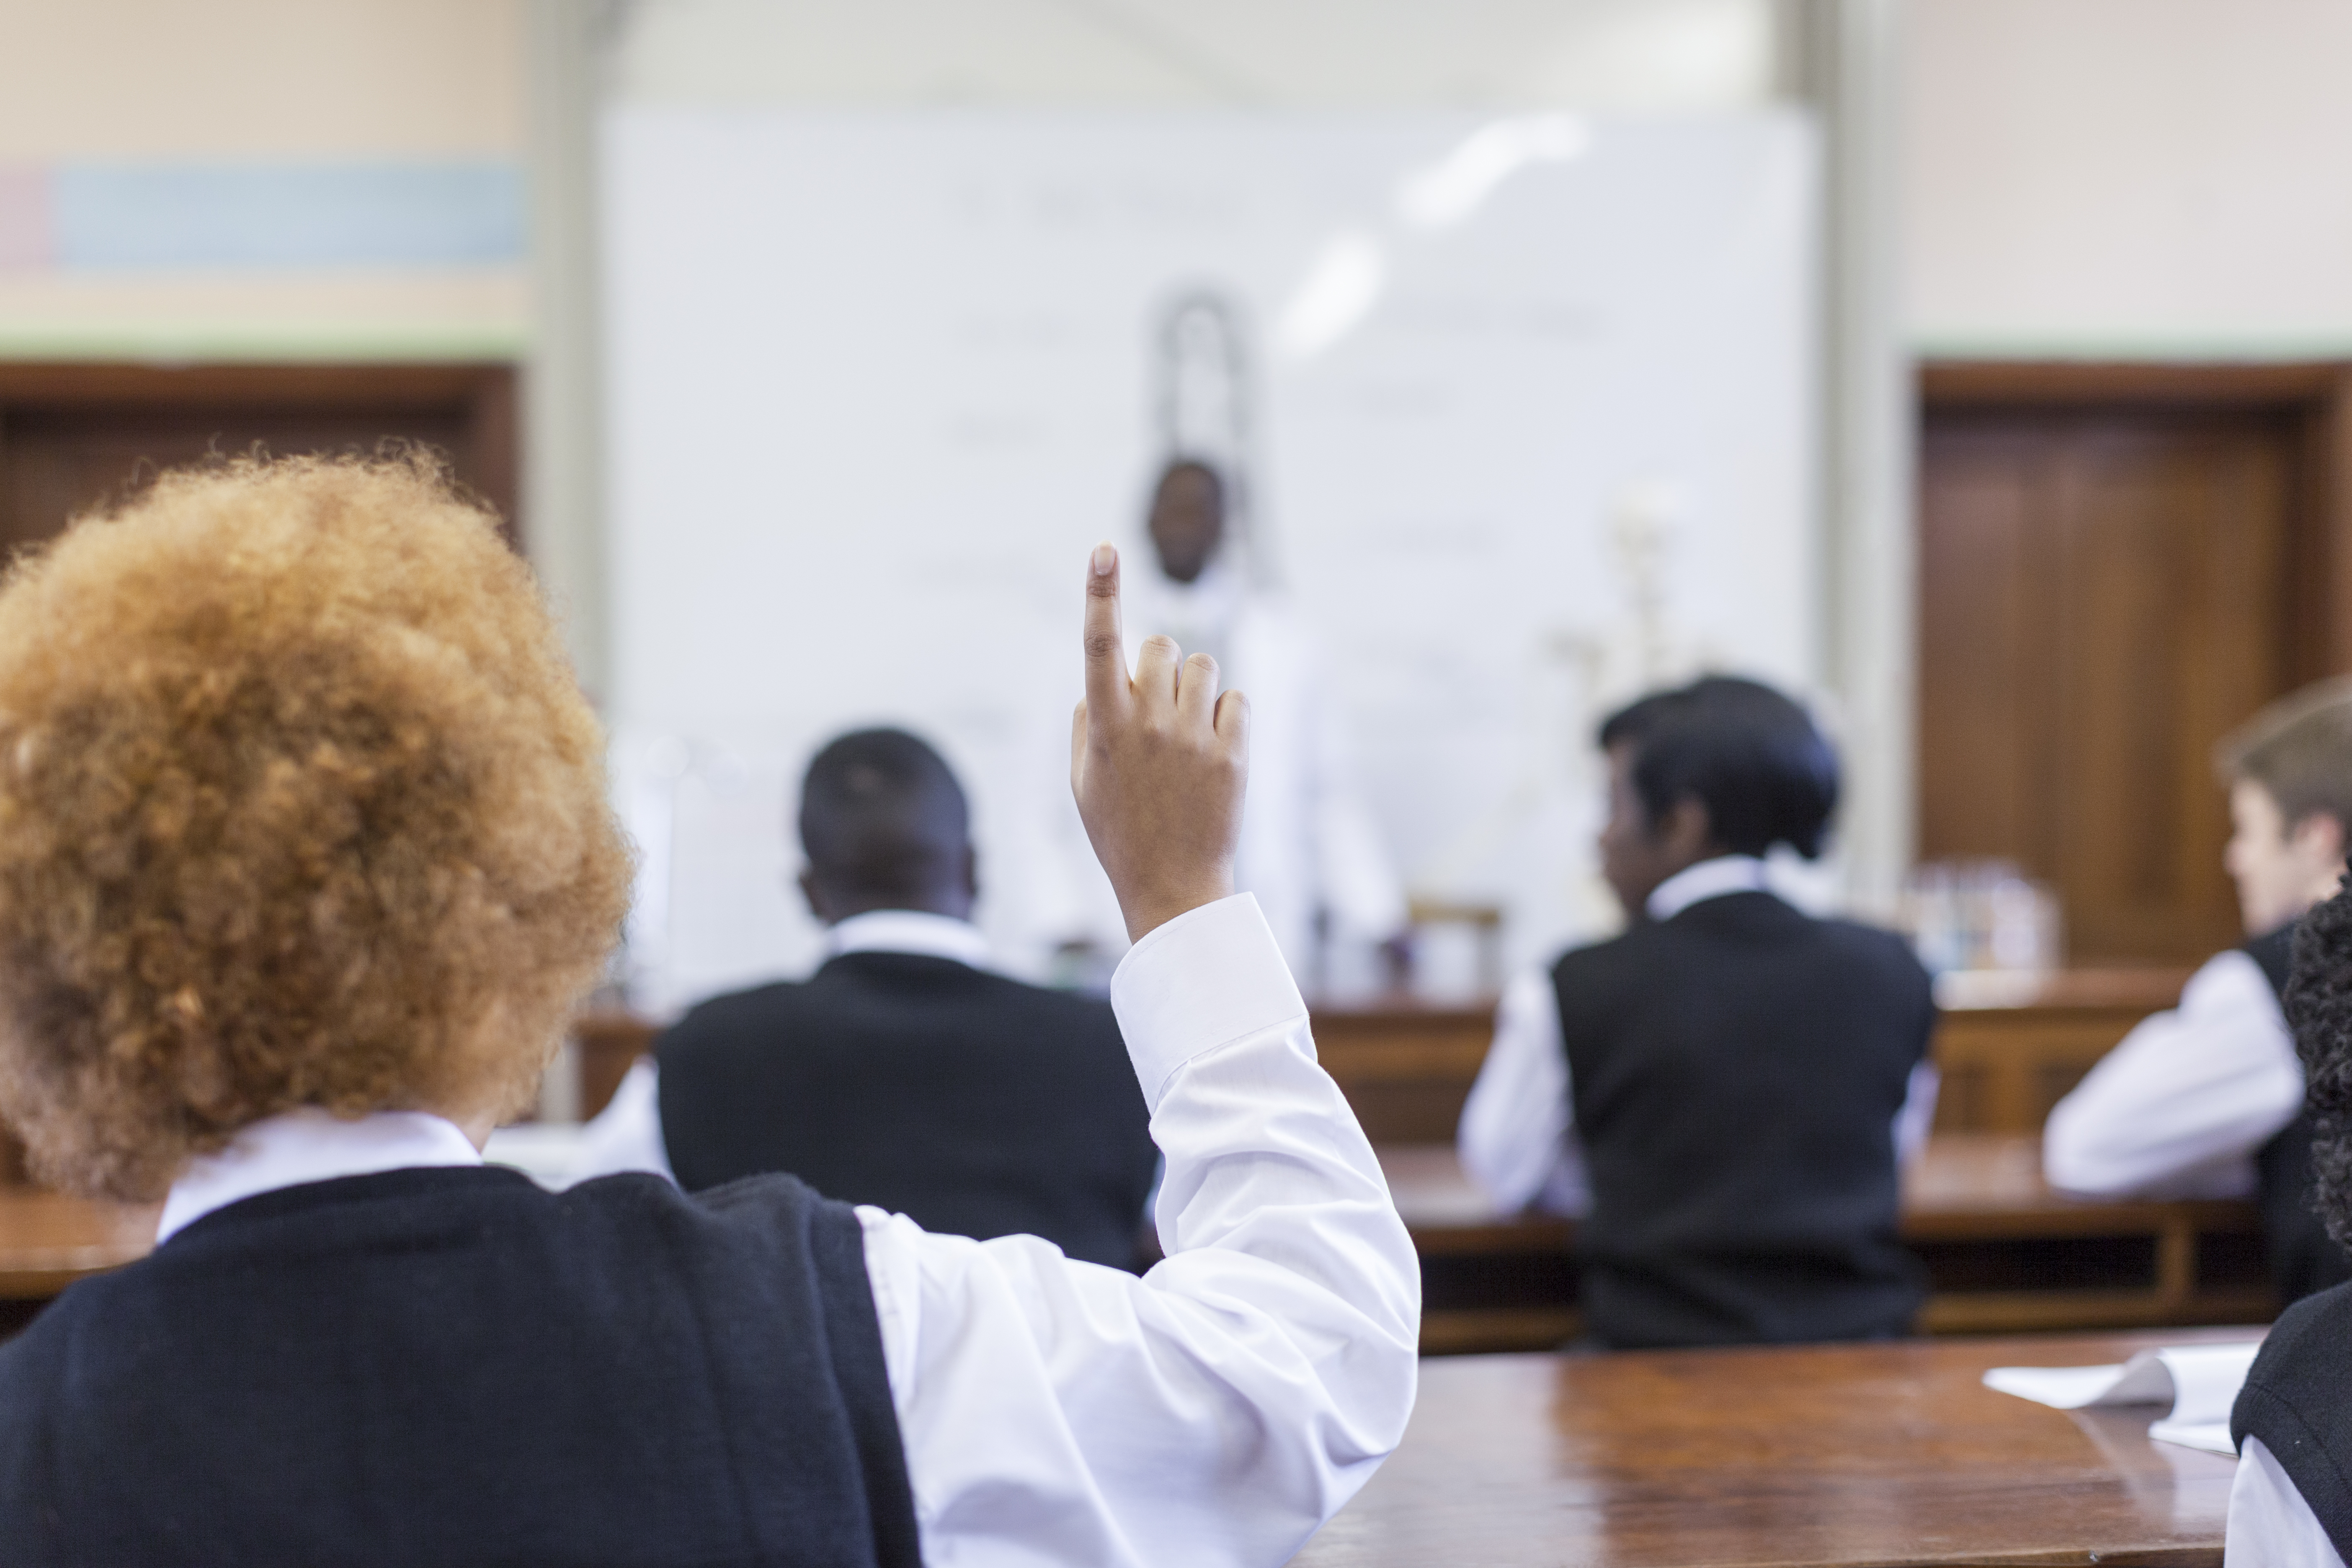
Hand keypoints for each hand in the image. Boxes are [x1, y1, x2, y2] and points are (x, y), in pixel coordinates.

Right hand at [1071, 542, 1248, 942]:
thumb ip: (1087, 722)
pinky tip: (1213, 751)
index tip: (1103, 549)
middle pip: (1161, 645)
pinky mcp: (1233, 753)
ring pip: (1203, 667)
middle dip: (1159, 663)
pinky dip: (1225, 716)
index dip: (1100, 592)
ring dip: (1194, 688)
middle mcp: (1149, 723)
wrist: (1172, 886)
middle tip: (1156, 707)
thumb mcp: (1084, 780)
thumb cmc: (1120, 832)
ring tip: (1186, 735)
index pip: (1099, 644)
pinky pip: (1235, 700)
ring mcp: (1194, 737)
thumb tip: (1099, 684)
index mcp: (1106, 725)